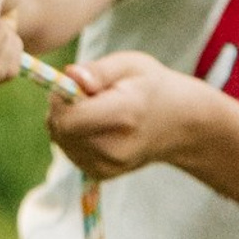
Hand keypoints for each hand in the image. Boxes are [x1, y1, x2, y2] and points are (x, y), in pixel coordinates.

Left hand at [47, 50, 202, 180]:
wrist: (178, 125)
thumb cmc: (151, 87)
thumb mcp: (131, 64)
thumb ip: (99, 70)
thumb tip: (69, 75)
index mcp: (124, 115)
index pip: (69, 118)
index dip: (61, 97)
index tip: (74, 83)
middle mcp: (114, 148)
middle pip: (60, 130)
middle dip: (62, 107)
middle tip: (86, 93)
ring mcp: (107, 166)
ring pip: (60, 139)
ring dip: (67, 120)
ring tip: (95, 109)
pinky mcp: (100, 174)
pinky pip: (68, 149)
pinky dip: (73, 135)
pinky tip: (96, 125)